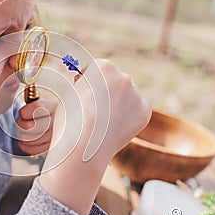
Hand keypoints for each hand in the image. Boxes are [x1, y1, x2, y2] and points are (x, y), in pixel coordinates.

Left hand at [16, 98, 56, 155]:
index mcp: (53, 106)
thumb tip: (21, 82)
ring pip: (28, 139)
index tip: (23, 112)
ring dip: (22, 135)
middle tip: (23, 122)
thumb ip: (30, 93)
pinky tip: (26, 140)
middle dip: (21, 125)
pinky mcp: (51, 147)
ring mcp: (55, 136)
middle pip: (29, 127)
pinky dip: (25, 145)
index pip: (35, 108)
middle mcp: (57, 121)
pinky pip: (31, 149)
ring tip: (26, 130)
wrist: (59, 120)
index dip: (24, 112)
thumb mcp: (38, 99)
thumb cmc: (43, 109)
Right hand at [40, 59, 151, 214]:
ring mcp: (135, 94)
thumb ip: (83, 84)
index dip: (89, 79)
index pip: (96, 67)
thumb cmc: (71, 120)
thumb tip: (89, 83)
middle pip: (113, 80)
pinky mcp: (144, 112)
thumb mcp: (70, 94)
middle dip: (106, 90)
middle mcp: (123, 77)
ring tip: (103, 122)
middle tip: (94, 108)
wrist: (84, 146)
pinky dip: (128, 116)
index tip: (84, 89)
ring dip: (118, 103)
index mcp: (103, 67)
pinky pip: (136, 110)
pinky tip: (115, 126)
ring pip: (126, 96)